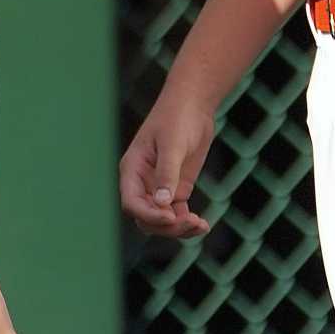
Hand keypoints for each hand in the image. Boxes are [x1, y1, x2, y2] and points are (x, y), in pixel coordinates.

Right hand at [119, 87, 217, 238]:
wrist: (193, 105)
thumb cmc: (178, 118)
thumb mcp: (172, 144)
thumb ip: (167, 173)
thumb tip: (163, 203)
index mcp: (132, 170)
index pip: (132, 203)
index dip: (148, 215)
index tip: (170, 218)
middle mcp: (143, 183)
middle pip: (146, 217)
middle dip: (166, 226)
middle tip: (191, 222)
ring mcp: (159, 187)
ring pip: (162, 220)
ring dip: (178, 228)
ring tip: (200, 226)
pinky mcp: (176, 188)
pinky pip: (177, 213)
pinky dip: (187, 222)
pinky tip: (202, 225)